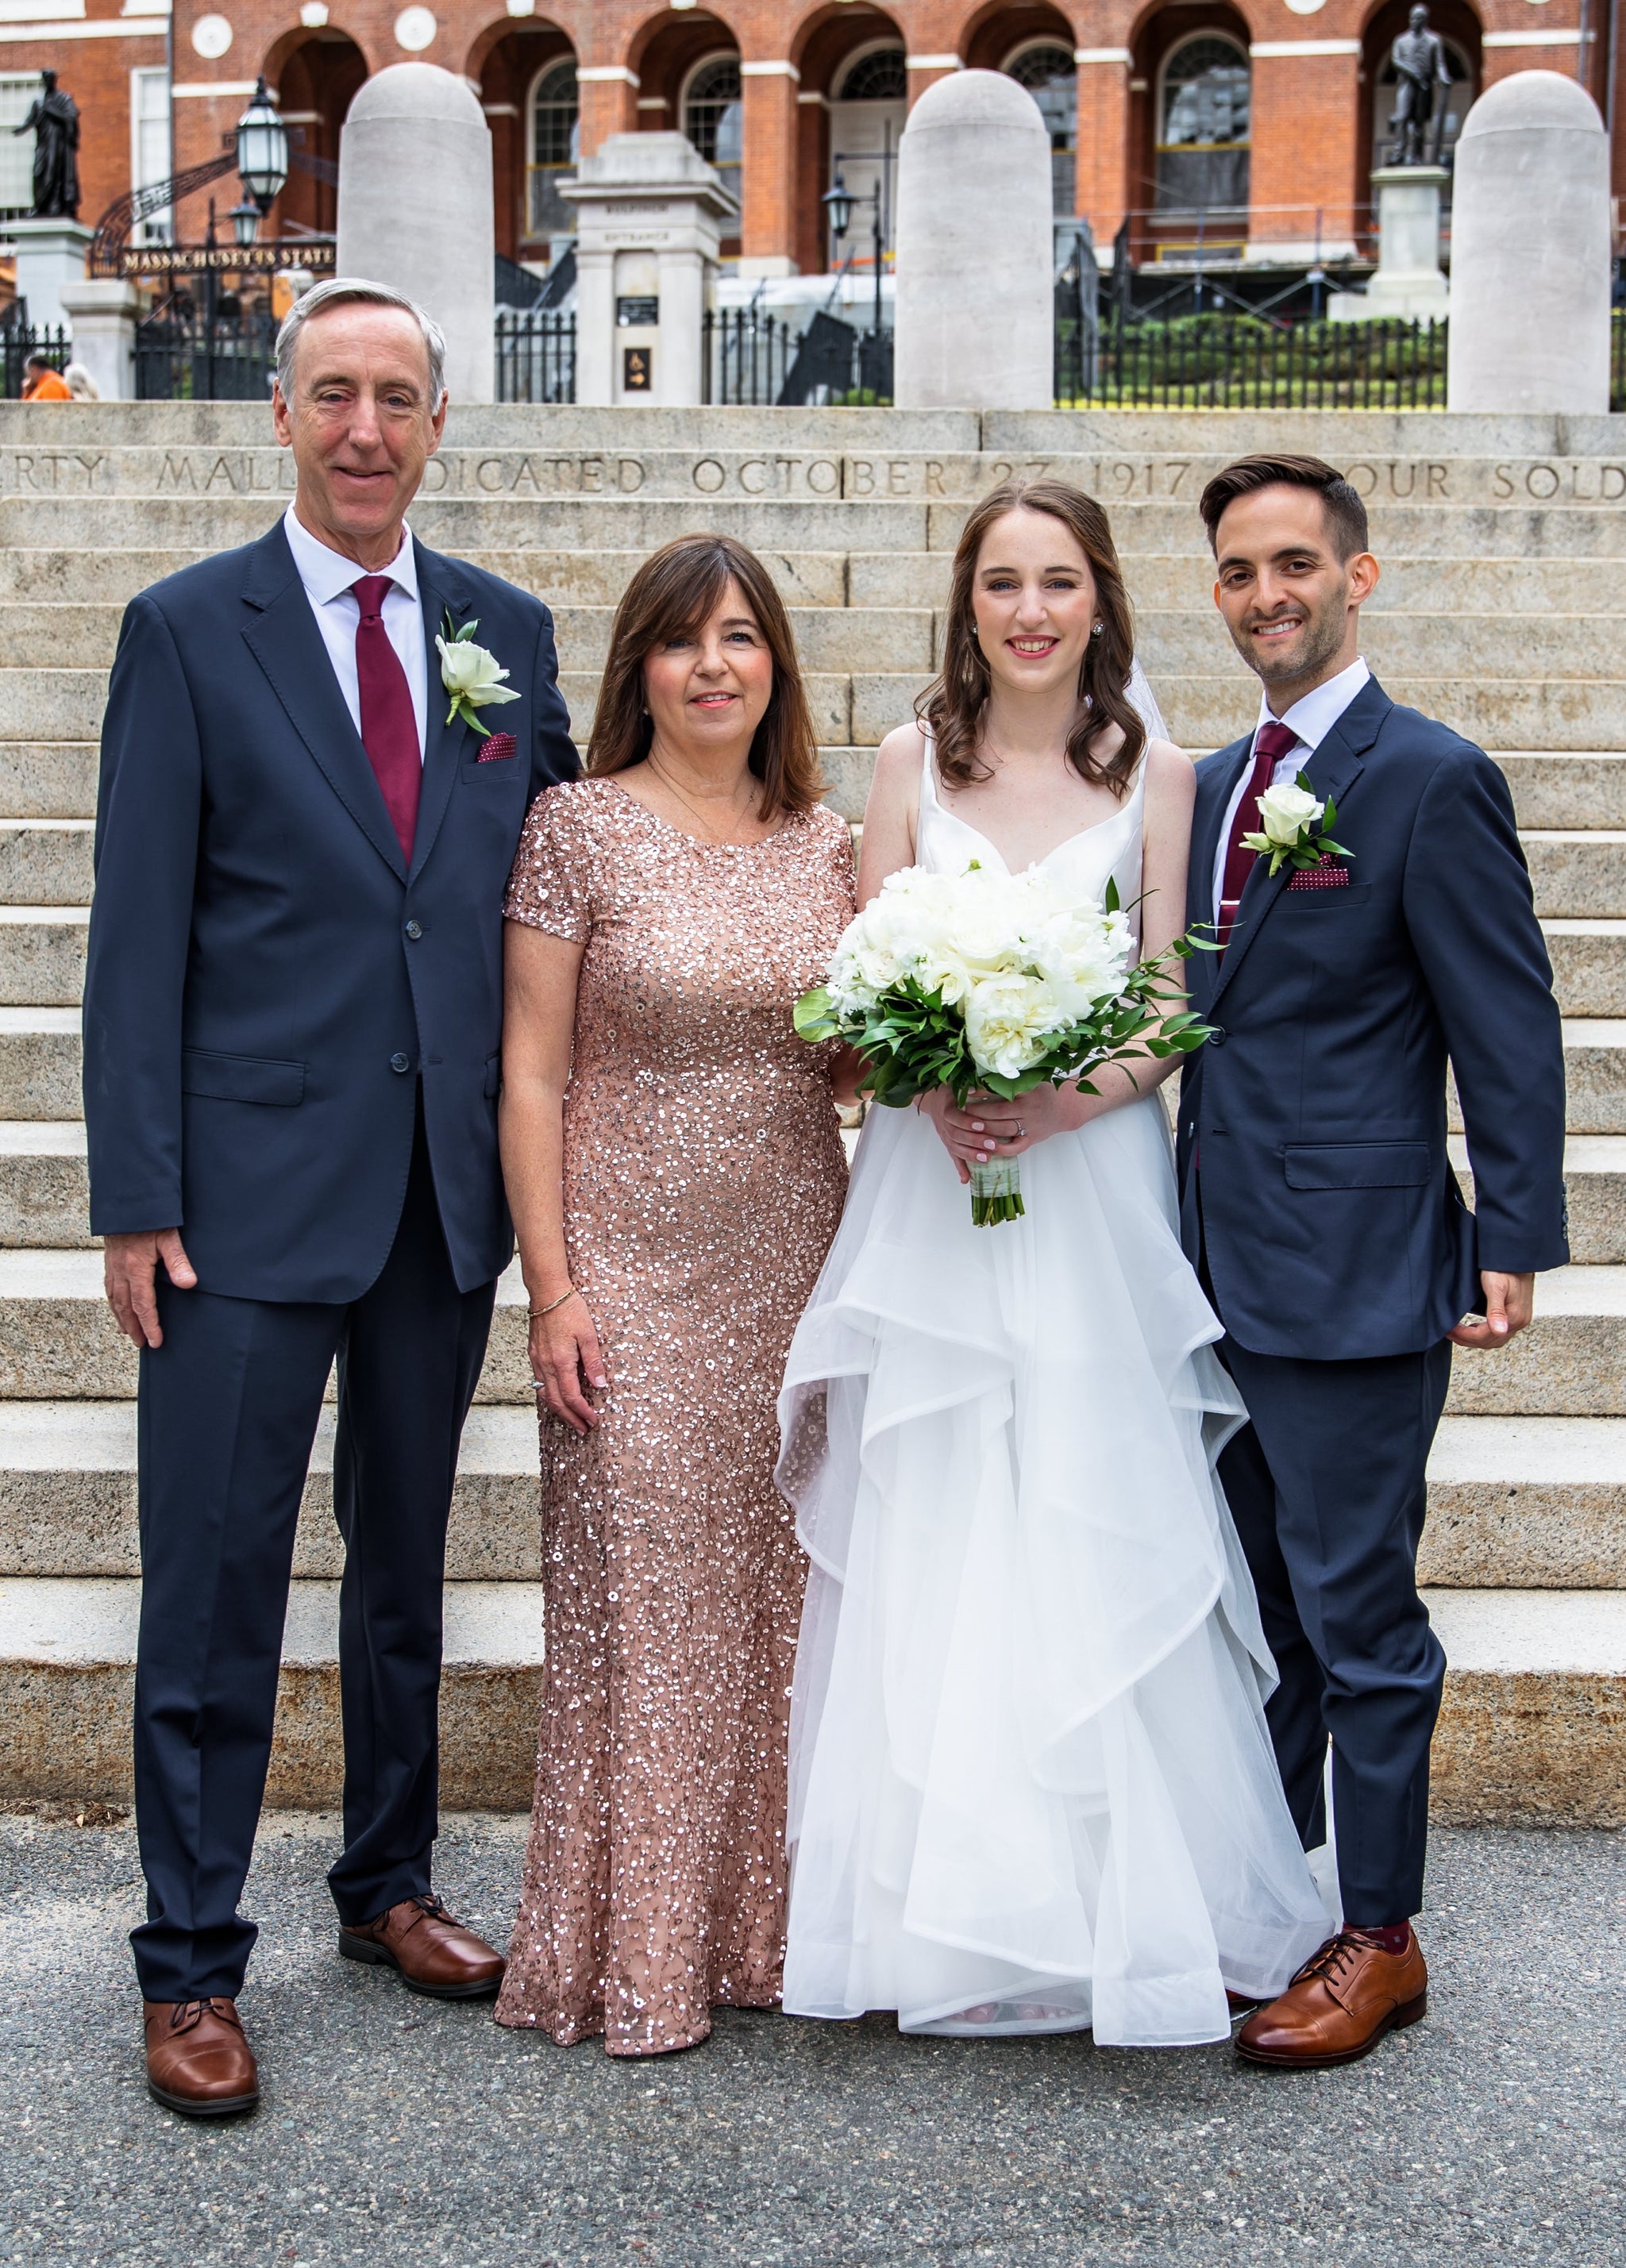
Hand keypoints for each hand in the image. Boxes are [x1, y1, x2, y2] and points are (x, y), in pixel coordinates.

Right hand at [103, 1229, 196, 1348]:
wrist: (127, 1201)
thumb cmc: (150, 1218)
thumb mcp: (169, 1237)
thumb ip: (178, 1261)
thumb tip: (189, 1284)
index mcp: (136, 1269)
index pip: (143, 1305)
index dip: (150, 1325)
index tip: (155, 1342)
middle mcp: (121, 1271)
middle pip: (126, 1307)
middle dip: (135, 1327)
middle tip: (142, 1344)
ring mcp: (113, 1266)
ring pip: (115, 1299)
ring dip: (122, 1318)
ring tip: (129, 1332)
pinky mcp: (110, 1259)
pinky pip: (109, 1287)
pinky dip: (113, 1302)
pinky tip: (117, 1306)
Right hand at [529, 1291, 608, 1434]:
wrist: (547, 1292)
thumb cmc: (570, 1310)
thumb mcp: (589, 1335)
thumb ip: (594, 1362)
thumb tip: (600, 1386)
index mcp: (560, 1362)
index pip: (571, 1397)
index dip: (582, 1412)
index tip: (593, 1421)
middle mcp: (545, 1365)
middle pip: (555, 1402)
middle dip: (570, 1418)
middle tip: (583, 1430)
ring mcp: (537, 1360)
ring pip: (544, 1394)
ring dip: (558, 1410)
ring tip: (571, 1419)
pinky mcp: (534, 1354)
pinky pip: (539, 1382)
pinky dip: (549, 1396)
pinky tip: (556, 1397)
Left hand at [917, 1085, 1078, 1182]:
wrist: (1064, 1110)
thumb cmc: (1041, 1092)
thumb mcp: (1031, 1080)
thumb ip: (1011, 1078)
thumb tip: (981, 1072)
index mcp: (1028, 1091)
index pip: (1001, 1091)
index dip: (982, 1092)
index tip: (966, 1091)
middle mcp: (1030, 1109)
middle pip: (999, 1113)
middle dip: (978, 1112)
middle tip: (961, 1110)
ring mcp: (1031, 1127)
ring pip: (1003, 1130)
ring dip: (984, 1130)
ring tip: (967, 1126)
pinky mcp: (1032, 1140)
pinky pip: (1014, 1148)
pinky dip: (999, 1149)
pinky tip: (984, 1147)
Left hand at [1448, 1271, 1534, 1350]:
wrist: (1517, 1257)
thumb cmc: (1504, 1268)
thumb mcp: (1495, 1286)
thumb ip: (1496, 1310)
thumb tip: (1499, 1331)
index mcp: (1515, 1317)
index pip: (1484, 1336)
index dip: (1464, 1335)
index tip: (1449, 1329)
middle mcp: (1519, 1321)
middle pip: (1489, 1341)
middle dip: (1466, 1339)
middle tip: (1449, 1332)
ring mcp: (1519, 1319)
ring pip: (1494, 1340)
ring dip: (1475, 1339)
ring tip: (1458, 1332)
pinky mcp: (1517, 1315)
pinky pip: (1499, 1333)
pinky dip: (1484, 1334)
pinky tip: (1474, 1328)